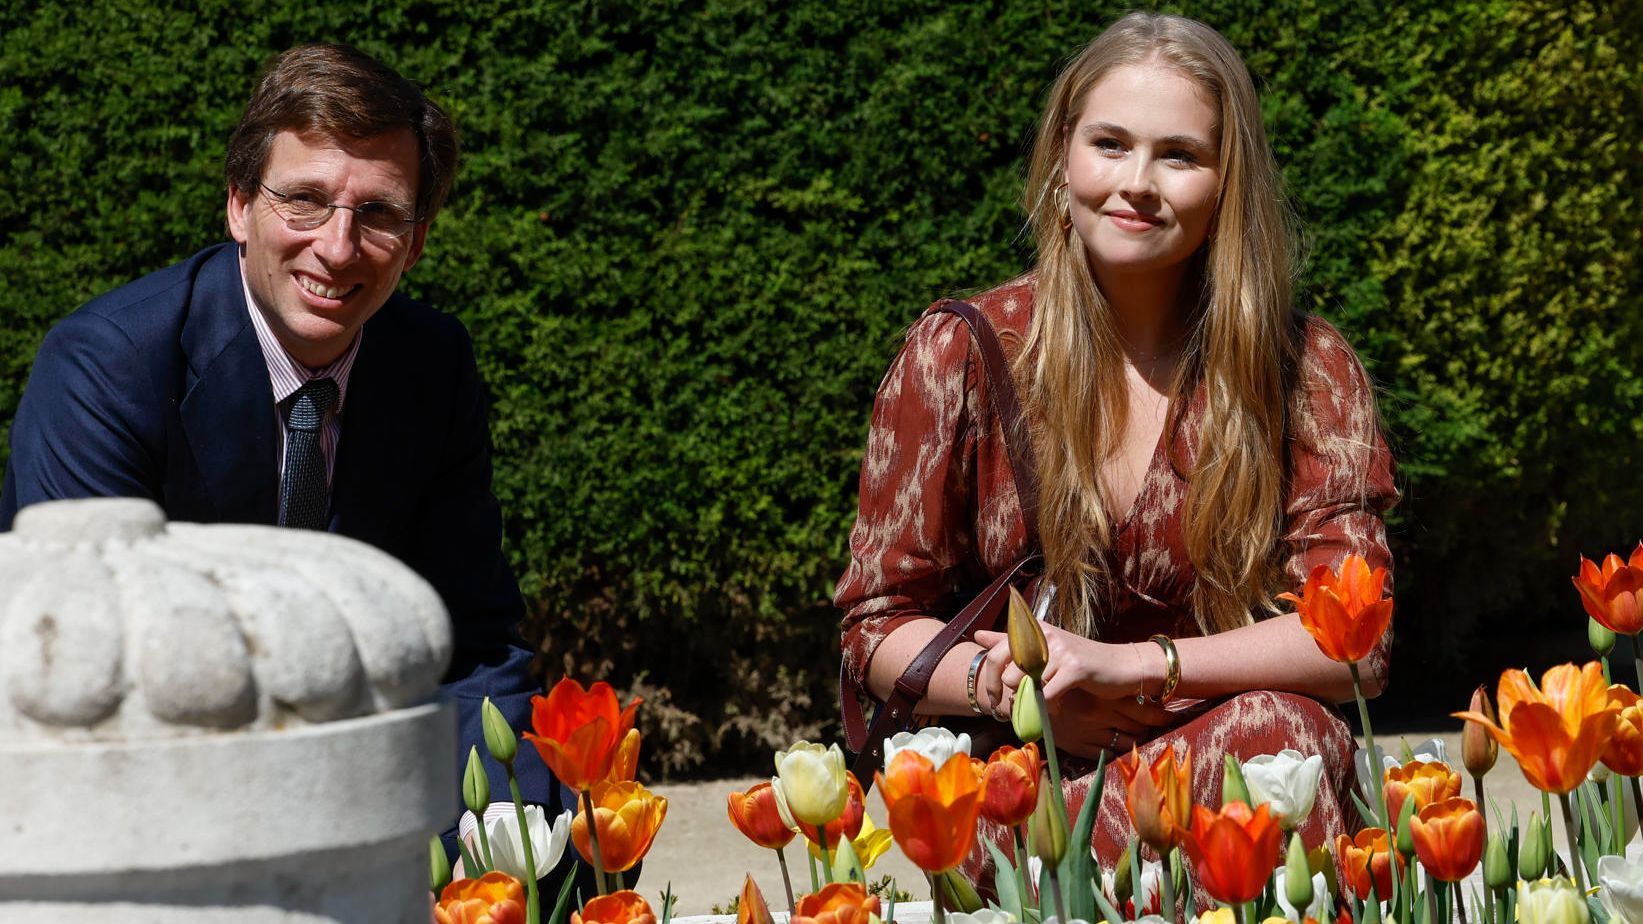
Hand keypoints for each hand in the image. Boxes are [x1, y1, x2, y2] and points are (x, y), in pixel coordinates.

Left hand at [977, 623, 1162, 702]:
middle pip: (1004, 673)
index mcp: (1034, 630)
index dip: (988, 680)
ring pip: (1024, 685)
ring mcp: (1059, 650)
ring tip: (1042, 702)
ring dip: (1030, 701)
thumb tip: (978, 635)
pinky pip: (1047, 695)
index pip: (995, 652)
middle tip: (1013, 710)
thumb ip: (1011, 641)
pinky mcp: (1074, 668)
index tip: (992, 698)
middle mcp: (1044, 636)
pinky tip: (1057, 705)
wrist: (1123, 665)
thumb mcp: (1044, 648)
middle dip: (1006, 697)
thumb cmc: (1080, 661)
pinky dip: (1048, 706)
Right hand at [1044, 688, 1174, 758]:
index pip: (1142, 709)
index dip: (1159, 714)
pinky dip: (1119, 752)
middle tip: (1164, 723)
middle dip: (1152, 726)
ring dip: (1137, 740)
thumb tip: (1132, 687)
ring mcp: (1089, 733)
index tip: (1170, 714)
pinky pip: (1106, 754)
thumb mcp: (1075, 677)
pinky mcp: (1079, 747)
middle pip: (1137, 726)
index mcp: (1101, 696)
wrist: (1020, 699)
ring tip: (1145, 735)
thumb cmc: (1050, 683)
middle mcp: (1099, 716)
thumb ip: (1100, 683)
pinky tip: (1124, 748)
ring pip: (1125, 742)